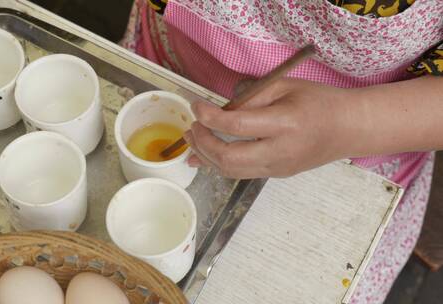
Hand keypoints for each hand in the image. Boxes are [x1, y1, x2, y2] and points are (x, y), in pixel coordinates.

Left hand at [184, 78, 359, 177]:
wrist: (349, 129)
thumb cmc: (319, 102)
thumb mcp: (285, 87)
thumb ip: (251, 97)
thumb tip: (219, 111)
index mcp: (284, 124)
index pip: (236, 127)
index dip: (209, 118)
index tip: (196, 107)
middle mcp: (280, 152)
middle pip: (228, 158)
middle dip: (202, 143)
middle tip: (191, 128)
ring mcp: (278, 168)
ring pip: (231, 171)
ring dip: (206, 156)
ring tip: (191, 140)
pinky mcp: (276, 175)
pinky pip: (241, 173)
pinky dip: (219, 164)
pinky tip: (205, 155)